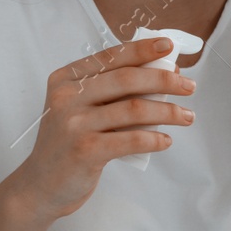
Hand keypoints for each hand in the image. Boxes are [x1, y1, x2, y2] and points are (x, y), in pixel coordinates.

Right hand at [16, 37, 195, 219]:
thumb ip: (106, 92)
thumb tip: (159, 75)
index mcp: (65, 79)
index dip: (142, 49)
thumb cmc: (67, 143)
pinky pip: (131, 139)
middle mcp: (66, 97)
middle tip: (188, 85)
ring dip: (168, 111)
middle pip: (127, 79)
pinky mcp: (85, 150)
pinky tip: (166, 140)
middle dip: (164, 79)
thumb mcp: (77, 109)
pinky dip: (155, 138)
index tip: (168, 47)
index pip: (110, 57)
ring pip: (134, 109)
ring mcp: (74, 123)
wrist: (42, 183)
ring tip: (187, 117)